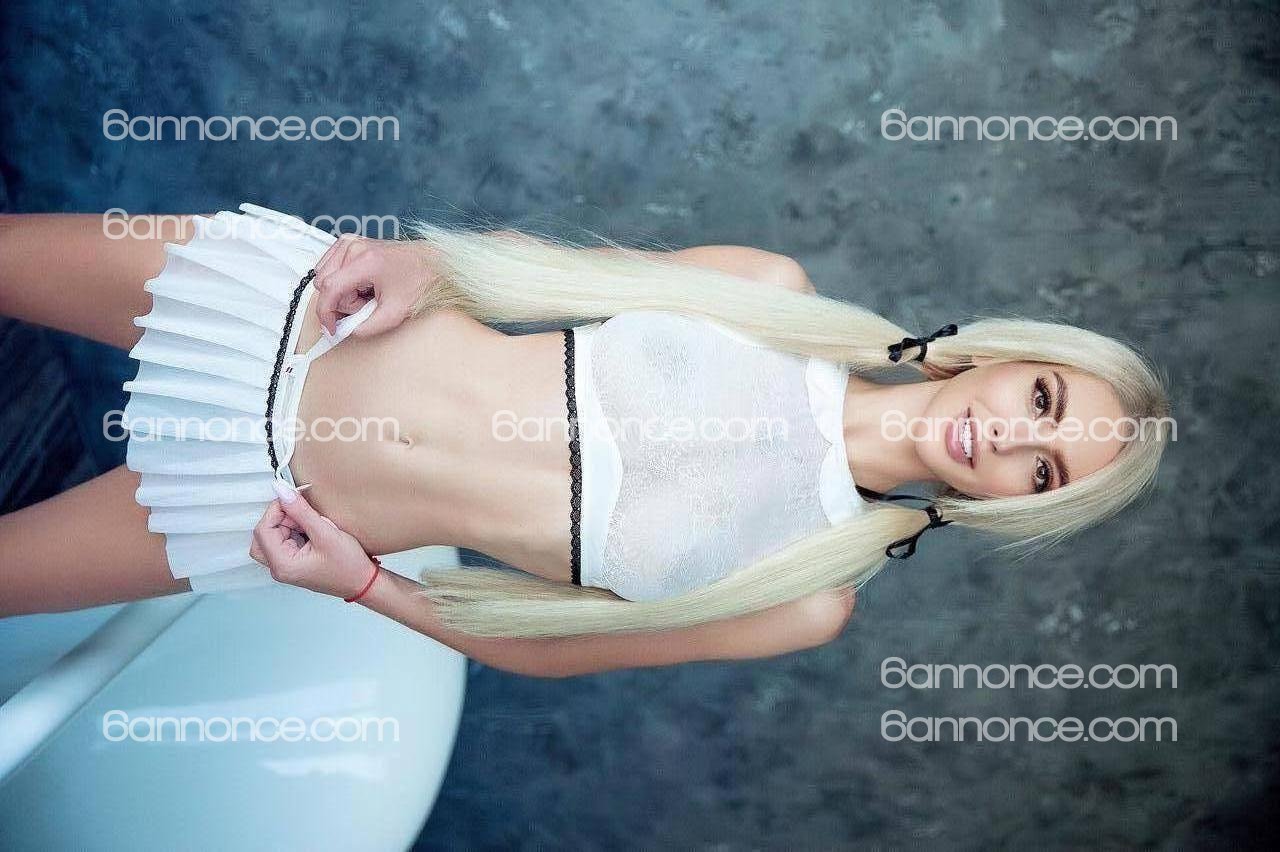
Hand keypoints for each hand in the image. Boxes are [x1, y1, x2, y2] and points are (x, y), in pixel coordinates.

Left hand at [250, 483, 379, 598]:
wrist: (363, 583)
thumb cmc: (348, 567)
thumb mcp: (325, 533)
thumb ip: (301, 511)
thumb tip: (282, 492)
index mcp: (283, 565)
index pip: (263, 530)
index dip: (276, 510)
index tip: (293, 498)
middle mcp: (280, 569)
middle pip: (263, 535)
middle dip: (281, 518)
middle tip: (302, 512)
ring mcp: (286, 566)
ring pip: (273, 536)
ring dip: (289, 524)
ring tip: (311, 524)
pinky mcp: (294, 562)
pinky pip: (285, 540)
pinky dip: (296, 530)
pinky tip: (313, 530)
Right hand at [311, 234, 440, 336]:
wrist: (432, 264)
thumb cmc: (418, 281)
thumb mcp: (394, 313)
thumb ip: (366, 327)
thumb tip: (345, 330)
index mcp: (365, 261)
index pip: (328, 288)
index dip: (326, 313)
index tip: (331, 328)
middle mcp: (354, 247)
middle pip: (325, 284)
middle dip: (342, 302)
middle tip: (366, 306)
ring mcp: (351, 242)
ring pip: (324, 276)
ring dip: (342, 292)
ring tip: (366, 294)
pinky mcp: (350, 243)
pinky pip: (329, 267)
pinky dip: (342, 282)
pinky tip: (361, 284)